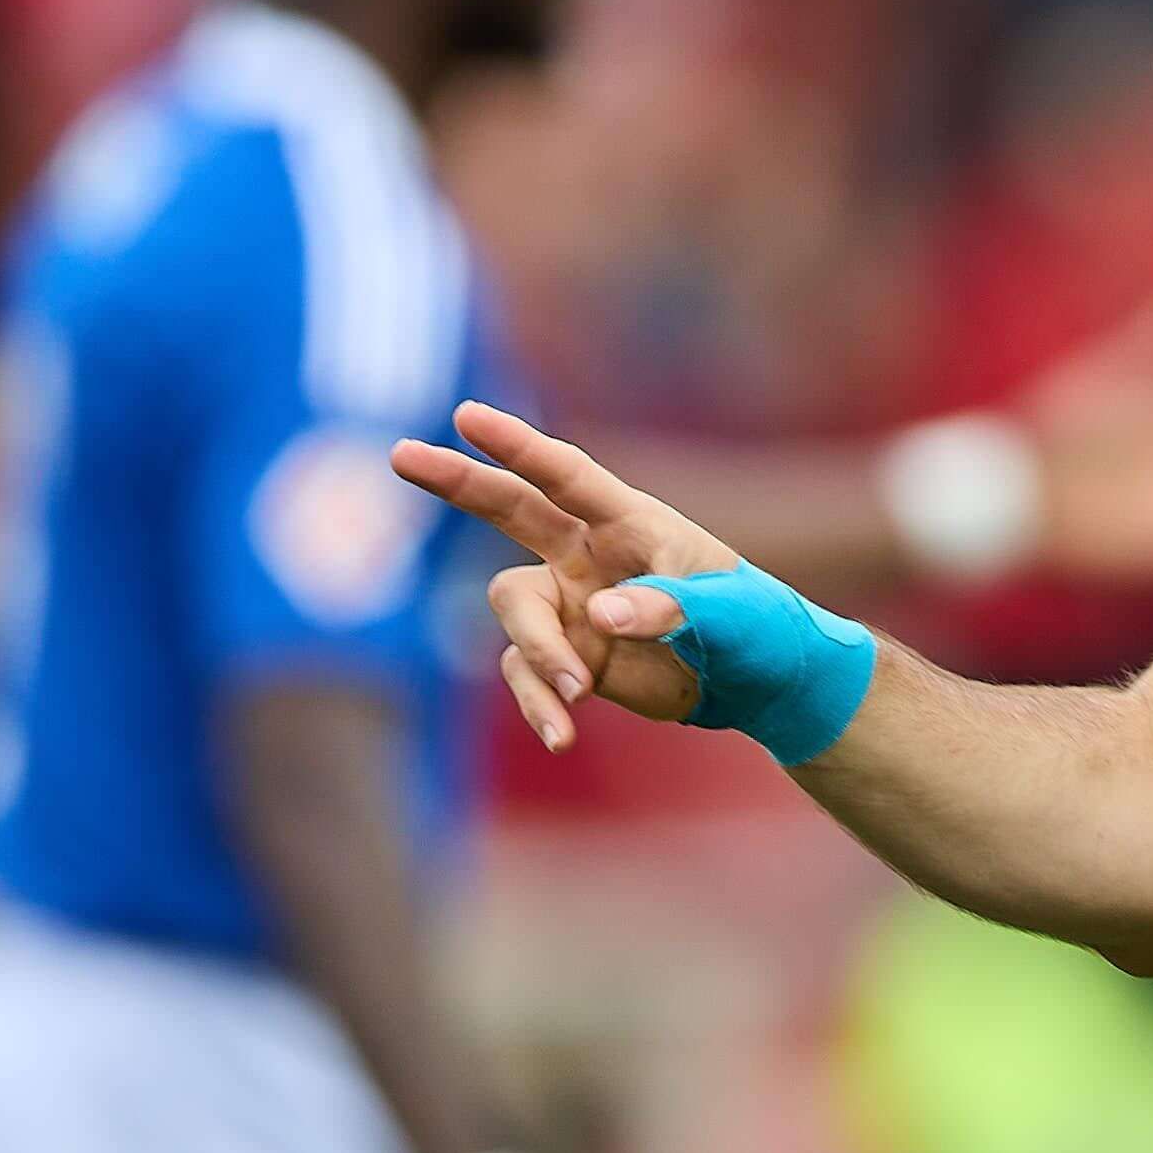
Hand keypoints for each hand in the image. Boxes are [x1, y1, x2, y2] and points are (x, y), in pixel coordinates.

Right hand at [392, 401, 739, 750]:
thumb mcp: (725, 613)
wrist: (752, 679)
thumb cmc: (749, 624)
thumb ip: (667, 607)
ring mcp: (568, 603)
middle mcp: (587, 553)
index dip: (517, 446)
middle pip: (510, 508)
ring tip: (578, 692)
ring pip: (514, 611)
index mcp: (630, 522)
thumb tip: (597, 617)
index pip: (568, 476)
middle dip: (457, 481)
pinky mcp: (565, 655)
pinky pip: (526, 674)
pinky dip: (538, 704)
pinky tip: (562, 735)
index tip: (467, 416)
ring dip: (538, 651)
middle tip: (400, 454)